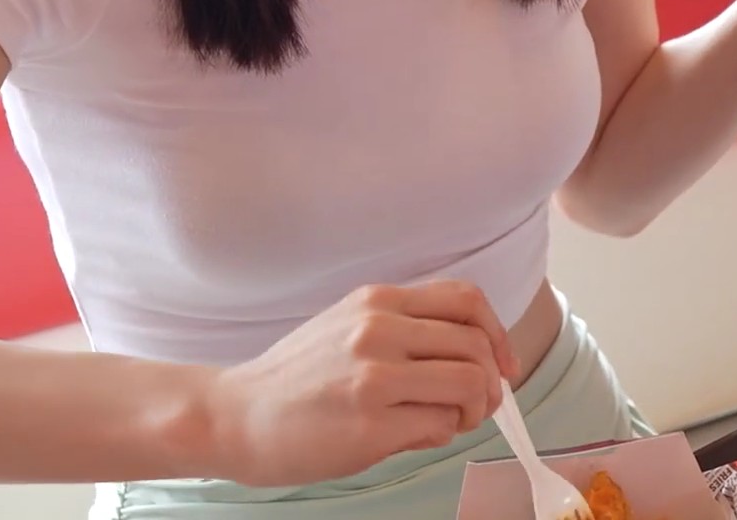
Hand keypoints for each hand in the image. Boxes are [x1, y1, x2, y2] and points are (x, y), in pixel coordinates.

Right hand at [199, 280, 520, 486]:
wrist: (235, 417)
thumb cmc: (294, 380)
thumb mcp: (348, 328)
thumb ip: (406, 332)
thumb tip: (472, 362)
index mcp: (377, 301)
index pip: (467, 301)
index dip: (497, 335)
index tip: (501, 366)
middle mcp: (378, 329)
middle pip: (476, 344)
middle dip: (491, 381)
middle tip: (478, 405)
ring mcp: (374, 376)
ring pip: (468, 383)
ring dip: (472, 409)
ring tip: (448, 421)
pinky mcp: (369, 424)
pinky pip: (439, 425)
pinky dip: (443, 433)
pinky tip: (417, 435)